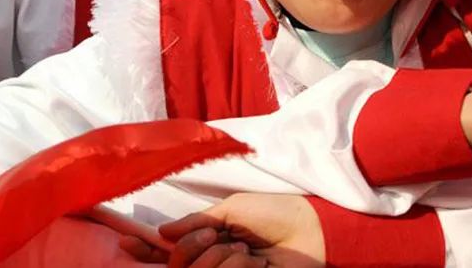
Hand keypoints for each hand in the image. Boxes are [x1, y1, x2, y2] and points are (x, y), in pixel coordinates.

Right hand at [157, 194, 324, 267]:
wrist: (309, 230)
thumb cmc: (273, 213)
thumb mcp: (231, 210)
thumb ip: (196, 222)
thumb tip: (162, 231)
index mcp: (208, 242)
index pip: (173, 253)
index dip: (164, 249)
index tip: (165, 237)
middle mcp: (213, 262)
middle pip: (181, 267)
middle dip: (200, 251)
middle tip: (225, 239)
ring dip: (225, 260)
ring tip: (249, 252)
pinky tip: (259, 265)